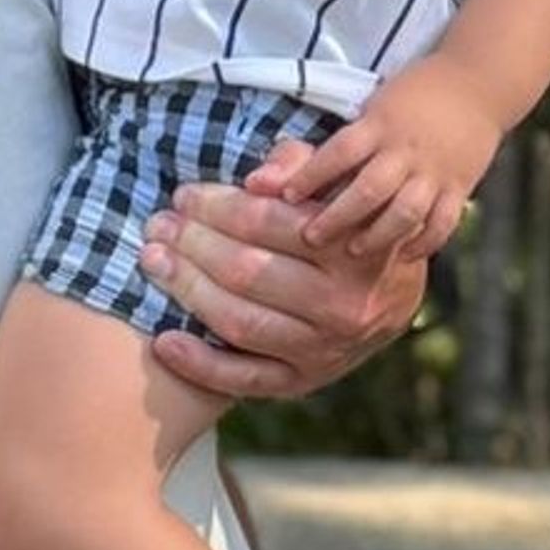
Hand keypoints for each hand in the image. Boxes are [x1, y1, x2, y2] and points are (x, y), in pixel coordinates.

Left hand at [141, 147, 427, 400]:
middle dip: (193, 243)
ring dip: (187, 290)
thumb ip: (300, 167)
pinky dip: (199, 364)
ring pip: (239, 321)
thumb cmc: (351, 225)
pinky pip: (245, 379)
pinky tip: (163, 341)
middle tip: (159, 224)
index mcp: (352, 248)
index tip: (185, 195)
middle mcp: (343, 305)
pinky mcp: (305, 382)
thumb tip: (255, 179)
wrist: (395, 295)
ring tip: (154, 261)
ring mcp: (324, 349)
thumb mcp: (340, 185)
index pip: (270, 222)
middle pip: (248, 272)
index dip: (218, 206)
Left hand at [279, 55, 500, 256]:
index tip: (285, 197)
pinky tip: (402, 255)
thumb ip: (333, 144)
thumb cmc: (412, 97)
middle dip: (337, 216)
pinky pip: (442, 223)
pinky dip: (423, 242)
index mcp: (380, 124)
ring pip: (404, 212)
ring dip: (377, 235)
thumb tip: (266, 178)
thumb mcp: (371, 108)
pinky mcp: (459, 187)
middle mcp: (406, 149)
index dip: (311, 175)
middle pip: (368, 189)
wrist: (477, 85)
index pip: (340, 152)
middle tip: (310, 237)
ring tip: (354, 252)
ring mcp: (435, 171)